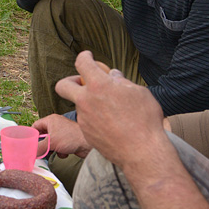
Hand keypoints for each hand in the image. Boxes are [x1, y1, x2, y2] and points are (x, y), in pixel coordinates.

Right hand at [32, 113, 90, 158]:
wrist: (88, 145)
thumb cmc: (70, 138)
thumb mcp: (50, 143)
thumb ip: (38, 148)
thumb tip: (30, 153)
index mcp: (50, 120)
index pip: (36, 125)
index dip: (32, 134)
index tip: (29, 143)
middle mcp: (56, 124)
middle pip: (43, 135)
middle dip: (43, 144)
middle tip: (41, 151)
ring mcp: (63, 132)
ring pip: (51, 142)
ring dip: (52, 149)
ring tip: (56, 151)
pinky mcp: (68, 140)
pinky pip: (59, 146)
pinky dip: (60, 151)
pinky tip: (65, 152)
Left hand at [54, 51, 165, 166]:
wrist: (142, 152)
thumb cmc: (145, 120)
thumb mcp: (139, 93)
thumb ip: (122, 82)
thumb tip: (113, 75)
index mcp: (99, 85)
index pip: (82, 63)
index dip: (85, 56)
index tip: (88, 57)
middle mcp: (86, 101)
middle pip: (62, 86)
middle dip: (69, 81)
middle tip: (82, 83)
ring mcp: (84, 118)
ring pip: (79, 105)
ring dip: (89, 103)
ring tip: (110, 108)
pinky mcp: (86, 132)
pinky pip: (87, 120)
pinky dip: (95, 118)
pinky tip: (111, 123)